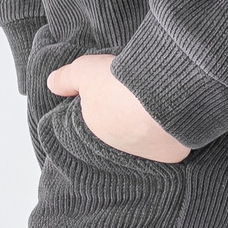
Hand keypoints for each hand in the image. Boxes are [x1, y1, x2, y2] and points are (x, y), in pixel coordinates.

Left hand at [44, 51, 190, 163]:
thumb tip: (51, 84)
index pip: (97, 124)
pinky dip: (172, 136)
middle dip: (126, 118)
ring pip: (146, 142)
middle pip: (122, 134)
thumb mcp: (85, 71)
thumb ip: (67, 78)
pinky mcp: (171, 157)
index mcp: (94, 132)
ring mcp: (146, 156)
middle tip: (136, 97)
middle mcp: (118, 150)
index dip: (105, 108)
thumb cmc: (121, 82)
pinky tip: (175, 119)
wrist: (160, 91)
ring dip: (149, 129)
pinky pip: (170, 147)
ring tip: (157, 106)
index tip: (114, 95)